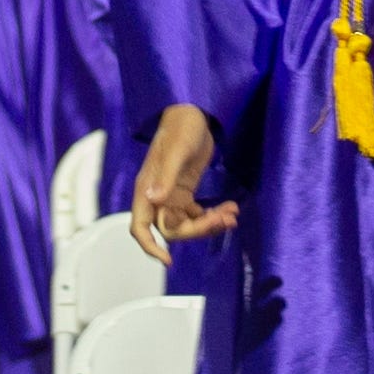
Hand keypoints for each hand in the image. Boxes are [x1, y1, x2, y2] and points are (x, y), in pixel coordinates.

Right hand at [131, 103, 234, 255]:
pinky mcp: (186, 190)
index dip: (150, 247)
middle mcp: (158, 196)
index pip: (140, 227)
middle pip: (173, 229)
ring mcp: (173, 195)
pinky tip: (231, 208)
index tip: (168, 260)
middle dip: (198, 229)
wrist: (194, 112)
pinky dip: (213, 214)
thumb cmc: (181, 128)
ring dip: (210, 223)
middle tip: (224, 218)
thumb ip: (166, 177)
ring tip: (232, 214)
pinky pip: (197, 213)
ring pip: (188, 223)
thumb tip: (154, 200)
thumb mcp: (176, 152)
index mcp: (147, 189)